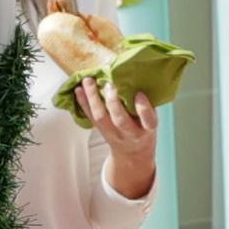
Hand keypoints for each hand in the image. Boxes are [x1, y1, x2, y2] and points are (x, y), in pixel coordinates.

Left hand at [69, 80, 158, 197]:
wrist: (132, 152)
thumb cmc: (143, 129)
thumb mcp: (150, 119)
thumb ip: (146, 104)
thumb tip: (136, 76)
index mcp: (146, 129)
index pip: (148, 120)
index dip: (143, 108)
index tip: (139, 94)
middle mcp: (130, 133)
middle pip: (120, 120)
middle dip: (113, 102)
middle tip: (109, 84)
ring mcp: (113, 133)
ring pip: (101, 118)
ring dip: (93, 98)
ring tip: (88, 81)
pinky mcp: (100, 131)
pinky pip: (90, 117)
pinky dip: (83, 102)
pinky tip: (78, 90)